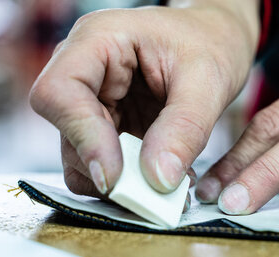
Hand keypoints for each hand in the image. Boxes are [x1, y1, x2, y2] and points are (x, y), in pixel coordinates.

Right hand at [30, 2, 259, 206]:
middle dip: (107, 169)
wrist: (218, 40)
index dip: (82, 138)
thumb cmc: (212, 44)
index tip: (115, 177)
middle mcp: (87, 71)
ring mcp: (96, 101)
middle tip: (153, 195)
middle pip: (67, 132)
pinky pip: (107, 164)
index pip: (60, 92)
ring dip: (121, 182)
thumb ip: (185, 128)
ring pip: (82, 157)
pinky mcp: (111, 125)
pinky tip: (165, 179)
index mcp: (100, 40)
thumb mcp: (208, 81)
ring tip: (168, 187)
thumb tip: (159, 180)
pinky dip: (132, 181)